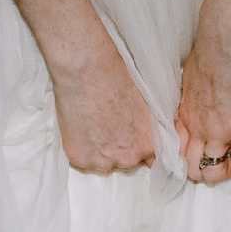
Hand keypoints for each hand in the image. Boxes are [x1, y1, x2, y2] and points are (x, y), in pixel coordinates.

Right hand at [51, 35, 155, 172]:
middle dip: (118, 147)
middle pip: (125, 161)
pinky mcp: (80, 158)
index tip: (129, 136)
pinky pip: (82, 158)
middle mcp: (129, 158)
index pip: (150, 160)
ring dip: (98, 148)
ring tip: (93, 122)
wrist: (87, 70)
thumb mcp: (147, 104)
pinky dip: (80, 146)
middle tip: (108, 124)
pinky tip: (81, 125)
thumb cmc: (117, 77)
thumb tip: (151, 133)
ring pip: (102, 161)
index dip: (137, 146)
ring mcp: (103, 161)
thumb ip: (150, 126)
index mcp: (149, 145)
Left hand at [174, 11, 230, 181]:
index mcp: (184, 115)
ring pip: (215, 173)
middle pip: (193, 169)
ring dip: (226, 174)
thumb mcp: (190, 76)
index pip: (177, 152)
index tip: (199, 155)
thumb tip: (200, 92)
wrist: (225, 39)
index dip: (188, 159)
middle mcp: (197, 128)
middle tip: (219, 164)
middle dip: (204, 172)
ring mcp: (219, 131)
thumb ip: (194, 93)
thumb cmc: (209, 49)